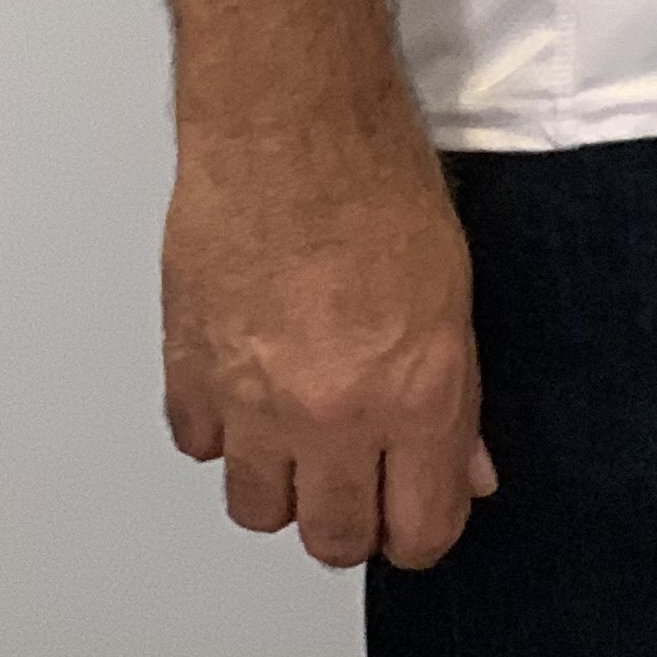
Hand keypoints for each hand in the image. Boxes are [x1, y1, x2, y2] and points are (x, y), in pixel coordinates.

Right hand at [162, 113, 497, 567]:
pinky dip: (220, 427)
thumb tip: (466, 466)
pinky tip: (245, 381)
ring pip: (258, 509)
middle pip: (334, 539)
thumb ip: (457, 396)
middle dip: (352, 518)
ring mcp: (253, 402)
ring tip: (296, 428)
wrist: (288, 117)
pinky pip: (199, 446)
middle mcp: (333, 415)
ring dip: (281, 481)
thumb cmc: (375, 174)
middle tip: (358, 476)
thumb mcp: (452, 287)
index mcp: (415, 394)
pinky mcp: (189, 372)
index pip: (422, 530)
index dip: (423, 528)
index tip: (418, 510)